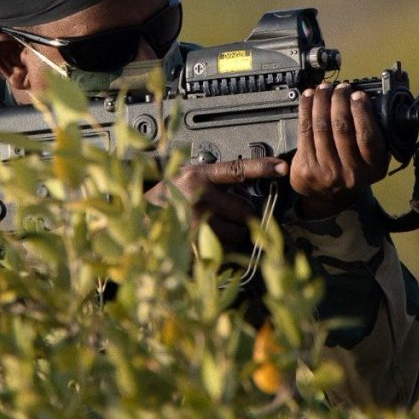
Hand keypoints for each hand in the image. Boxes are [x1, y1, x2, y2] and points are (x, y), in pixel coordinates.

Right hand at [146, 157, 287, 248]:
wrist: (136, 218)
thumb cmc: (164, 198)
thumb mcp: (187, 179)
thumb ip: (215, 181)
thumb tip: (247, 193)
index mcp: (198, 176)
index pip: (238, 170)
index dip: (263, 168)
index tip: (282, 167)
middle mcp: (198, 196)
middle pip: (245, 210)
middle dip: (244, 215)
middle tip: (231, 216)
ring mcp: (196, 223)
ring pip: (237, 233)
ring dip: (234, 234)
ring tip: (214, 228)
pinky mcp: (193, 245)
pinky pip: (223, 250)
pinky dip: (222, 249)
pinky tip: (209, 242)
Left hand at [290, 82, 389, 218]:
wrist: (330, 195)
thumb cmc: (352, 167)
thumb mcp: (371, 157)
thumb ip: (373, 134)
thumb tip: (363, 99)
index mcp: (374, 167)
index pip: (368, 135)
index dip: (361, 111)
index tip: (357, 94)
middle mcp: (352, 173)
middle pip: (342, 128)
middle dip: (340, 101)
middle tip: (340, 88)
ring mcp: (328, 172)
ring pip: (322, 128)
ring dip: (322, 102)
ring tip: (324, 88)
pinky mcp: (307, 168)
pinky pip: (305, 132)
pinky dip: (306, 110)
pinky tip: (309, 98)